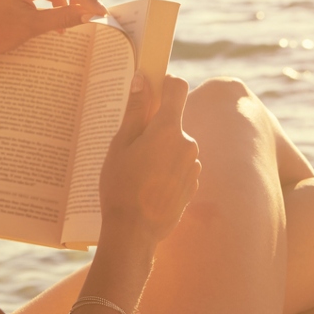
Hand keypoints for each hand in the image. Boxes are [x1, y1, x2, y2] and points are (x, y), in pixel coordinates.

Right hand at [98, 75, 200, 253]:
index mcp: (168, 129)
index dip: (164, 84)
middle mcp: (187, 144)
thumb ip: (135, 111)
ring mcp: (193, 165)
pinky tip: (148, 186)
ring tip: (137, 172)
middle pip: (173, 120)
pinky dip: (166, 169)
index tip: (149, 90)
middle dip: (154, 126)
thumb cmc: (121, 187)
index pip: (177, 88)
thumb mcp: (120, 145)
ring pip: (175, 145)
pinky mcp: (193, 184)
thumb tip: (142, 80)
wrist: (134, 232)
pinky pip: (179, 166)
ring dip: (160, 150)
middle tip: (130, 145)